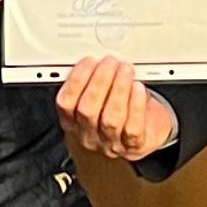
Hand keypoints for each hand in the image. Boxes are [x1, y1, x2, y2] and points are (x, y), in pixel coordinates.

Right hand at [56, 55, 176, 161]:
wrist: (141, 138)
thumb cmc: (116, 113)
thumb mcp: (97, 98)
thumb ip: (91, 81)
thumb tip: (97, 60)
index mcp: (72, 122)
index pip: (65, 103)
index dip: (76, 80)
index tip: (89, 61)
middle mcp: (88, 135)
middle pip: (87, 110)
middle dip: (99, 81)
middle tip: (110, 62)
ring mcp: (110, 143)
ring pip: (110, 119)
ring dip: (118, 89)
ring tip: (125, 70)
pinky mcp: (133, 146)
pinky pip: (133, 127)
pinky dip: (136, 105)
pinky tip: (138, 88)